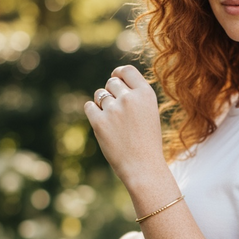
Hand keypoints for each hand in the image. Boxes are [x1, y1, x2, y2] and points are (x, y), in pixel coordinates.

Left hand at [84, 65, 165, 190]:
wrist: (143, 167)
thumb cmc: (147, 142)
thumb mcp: (149, 113)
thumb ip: (135, 96)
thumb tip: (113, 80)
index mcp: (146, 94)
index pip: (127, 71)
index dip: (119, 73)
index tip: (115, 77)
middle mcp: (130, 98)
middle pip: (111, 82)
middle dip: (111, 93)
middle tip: (117, 112)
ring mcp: (114, 110)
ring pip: (99, 94)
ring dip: (102, 103)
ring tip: (113, 122)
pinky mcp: (99, 122)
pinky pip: (89, 107)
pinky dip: (93, 113)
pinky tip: (103, 124)